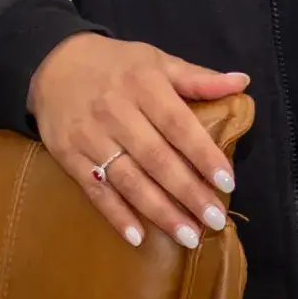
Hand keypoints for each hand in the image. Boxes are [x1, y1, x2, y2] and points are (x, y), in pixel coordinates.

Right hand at [28, 32, 248, 250]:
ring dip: (160, 211)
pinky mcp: (69, 156)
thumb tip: (242, 82)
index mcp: (144, 86)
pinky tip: (138, 237)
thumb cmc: (116, 65)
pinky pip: (95, 190)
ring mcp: (91, 136)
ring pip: (129, 180)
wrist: (54, 64)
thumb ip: (198, 77)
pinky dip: (116, 215)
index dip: (203, 155)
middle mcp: (117, 112)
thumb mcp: (157, 61)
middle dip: (187, 192)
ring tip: (188, 235)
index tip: (227, 182)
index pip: (179, 125)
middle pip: (157, 159)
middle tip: (214, 220)